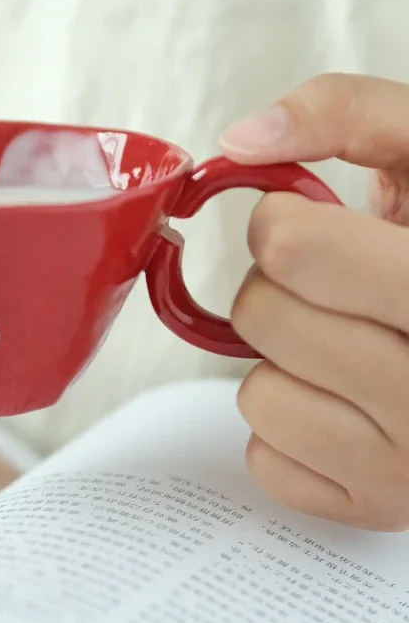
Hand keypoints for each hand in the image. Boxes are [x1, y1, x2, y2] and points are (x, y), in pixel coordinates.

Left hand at [219, 74, 408, 530]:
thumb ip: (346, 114)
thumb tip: (241, 143)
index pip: (292, 246)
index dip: (283, 222)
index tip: (315, 225)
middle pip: (263, 316)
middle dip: (279, 286)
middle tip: (340, 286)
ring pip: (258, 394)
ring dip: (285, 357)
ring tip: (353, 341)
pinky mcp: (380, 508)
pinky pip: (268, 458)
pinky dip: (290, 423)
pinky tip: (348, 399)